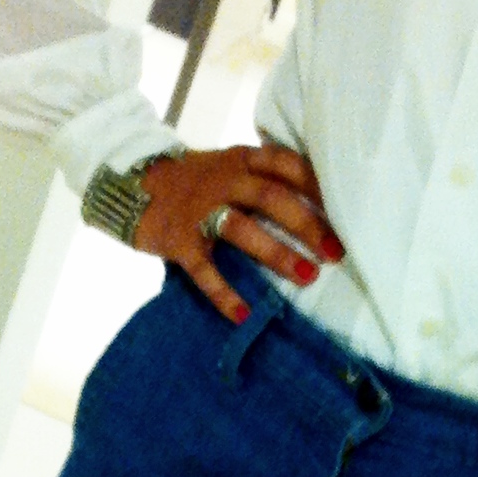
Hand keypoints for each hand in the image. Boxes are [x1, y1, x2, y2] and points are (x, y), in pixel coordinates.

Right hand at [133, 142, 344, 323]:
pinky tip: (244, 315)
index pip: (287, 166)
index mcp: (242, 161)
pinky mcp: (179, 241)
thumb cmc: (194, 180)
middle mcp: (223, 181)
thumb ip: (265, 176)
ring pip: (243, 229)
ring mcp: (200, 211)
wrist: (129, 182)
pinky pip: (204, 270)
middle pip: (272, 198)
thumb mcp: (230, 165)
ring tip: (308, 277)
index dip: (318, 187)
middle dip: (308, 225)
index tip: (348, 210)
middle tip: (336, 252)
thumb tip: (319, 203)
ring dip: (277, 254)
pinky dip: (224, 294)